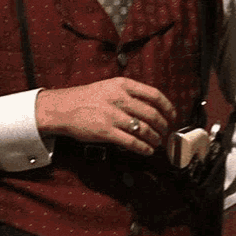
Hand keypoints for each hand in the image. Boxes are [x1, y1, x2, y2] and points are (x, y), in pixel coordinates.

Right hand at [35, 77, 176, 155]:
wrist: (63, 108)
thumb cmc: (87, 98)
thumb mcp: (109, 87)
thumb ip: (129, 93)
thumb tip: (152, 107)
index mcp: (122, 85)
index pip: (154, 95)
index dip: (168, 107)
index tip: (172, 116)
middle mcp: (119, 98)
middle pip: (152, 114)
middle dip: (163, 126)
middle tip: (165, 132)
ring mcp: (112, 115)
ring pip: (144, 129)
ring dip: (155, 138)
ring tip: (157, 142)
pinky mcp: (106, 131)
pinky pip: (132, 142)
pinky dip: (143, 148)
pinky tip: (147, 150)